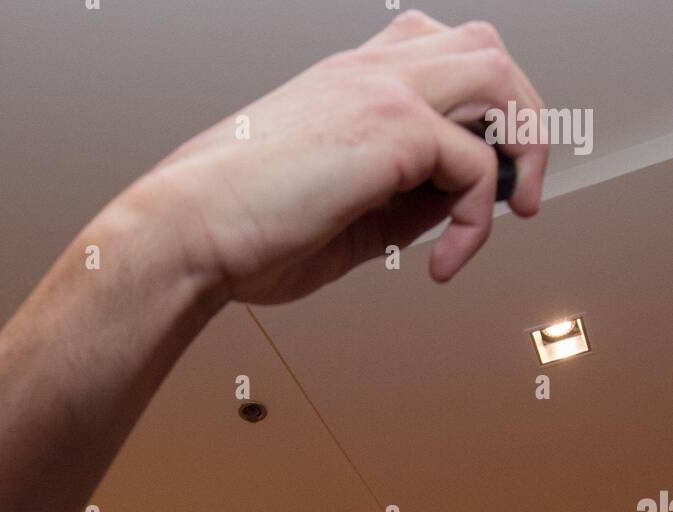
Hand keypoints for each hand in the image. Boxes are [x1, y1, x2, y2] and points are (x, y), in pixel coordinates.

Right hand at [138, 9, 546, 297]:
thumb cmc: (240, 230)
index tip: (475, 181)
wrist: (188, 233)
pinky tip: (444, 261)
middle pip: (485, 52)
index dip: (476, 115)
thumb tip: (455, 206)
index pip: (441, 60)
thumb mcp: (342, 216)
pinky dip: (475, 222)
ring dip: (521, 146)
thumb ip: (402, 202)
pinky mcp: (393, 127)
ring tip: (511, 209)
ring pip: (498, 78)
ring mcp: (382, 89)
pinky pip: (476, 164)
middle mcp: (368, 72)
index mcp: (348, 83)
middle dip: (518, 119)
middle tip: (516, 188)